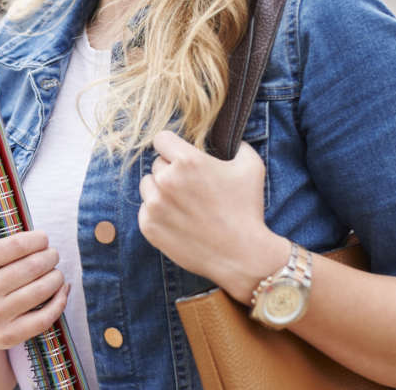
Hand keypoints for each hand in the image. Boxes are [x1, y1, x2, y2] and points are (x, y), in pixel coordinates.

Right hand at [0, 185, 68, 349]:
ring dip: (56, 277)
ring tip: (55, 270)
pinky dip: (59, 302)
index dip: (37, 239)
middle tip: (52, 254)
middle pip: (33, 267)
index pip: (17, 246)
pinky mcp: (7, 337)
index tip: (43, 238)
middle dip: (50, 257)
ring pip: (41, 290)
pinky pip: (44, 318)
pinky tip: (62, 290)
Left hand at [138, 131, 288, 302]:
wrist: (242, 255)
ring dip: (160, 191)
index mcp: (187, 161)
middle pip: (156, 164)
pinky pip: (145, 209)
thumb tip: (232, 140)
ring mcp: (155, 205)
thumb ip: (239, 145)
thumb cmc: (247, 210)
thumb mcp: (251, 167)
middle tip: (191, 187)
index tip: (178, 155)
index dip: (172, 146)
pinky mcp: (149, 226)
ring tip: (183, 204)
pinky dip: (157, 213)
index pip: (161, 139)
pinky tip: (178, 220)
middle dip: (171, 171)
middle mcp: (166, 180)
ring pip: (148, 186)